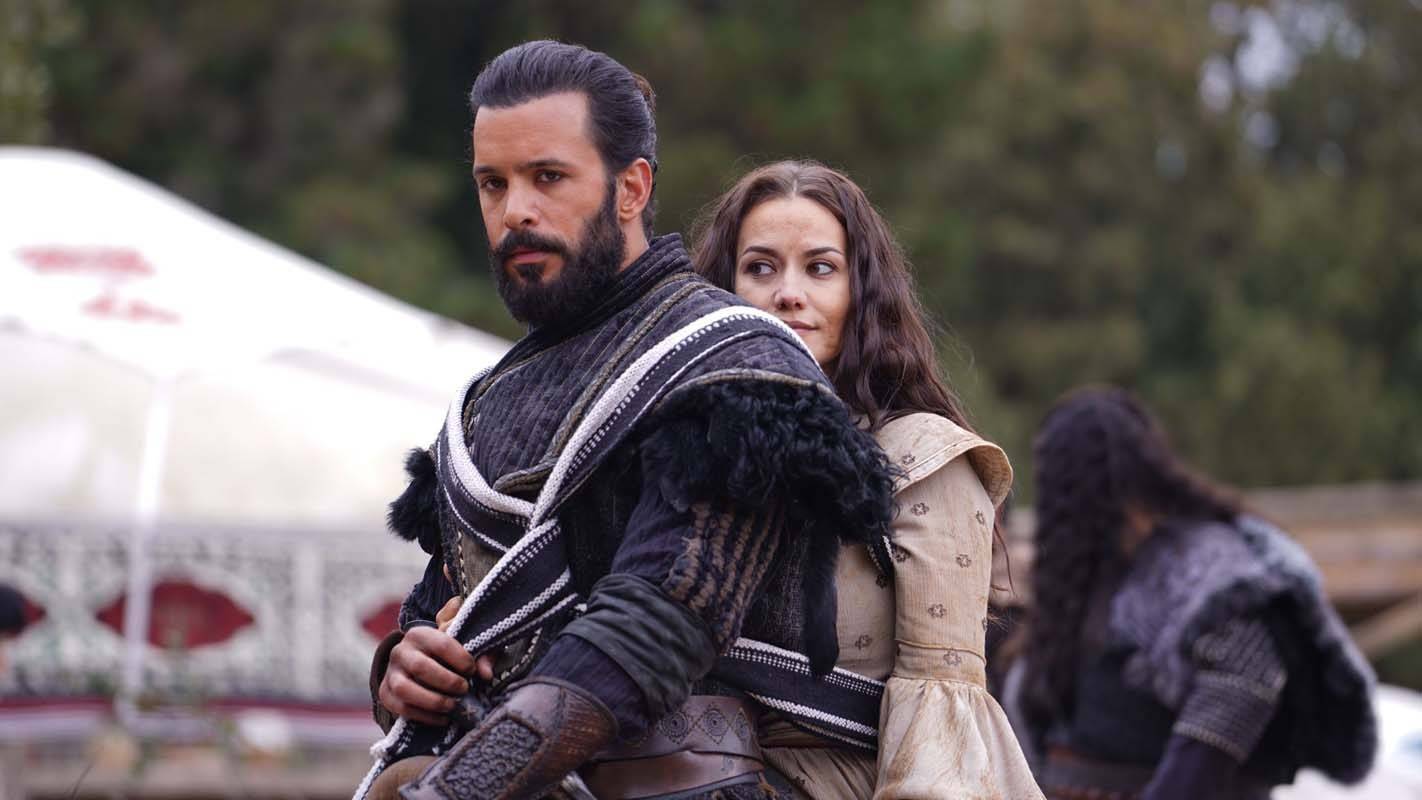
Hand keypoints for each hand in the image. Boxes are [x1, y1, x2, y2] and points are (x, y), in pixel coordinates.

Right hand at [379, 597, 495, 724]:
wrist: (416, 665)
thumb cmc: (446, 656)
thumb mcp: (464, 649)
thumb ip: (480, 656)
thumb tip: (486, 675)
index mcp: (420, 634)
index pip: (441, 643)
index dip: (460, 659)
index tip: (472, 671)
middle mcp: (400, 651)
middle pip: (420, 667)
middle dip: (446, 681)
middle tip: (464, 689)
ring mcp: (390, 673)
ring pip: (404, 689)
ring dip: (432, 701)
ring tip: (452, 705)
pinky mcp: (385, 694)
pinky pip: (401, 708)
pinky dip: (424, 716)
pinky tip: (443, 717)